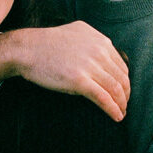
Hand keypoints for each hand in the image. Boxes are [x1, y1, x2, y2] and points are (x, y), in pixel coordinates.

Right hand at [0, 22, 129, 120]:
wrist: (26, 49)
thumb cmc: (46, 45)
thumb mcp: (76, 36)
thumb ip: (93, 45)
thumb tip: (104, 61)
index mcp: (99, 40)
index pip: (121, 64)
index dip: (125, 81)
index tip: (123, 92)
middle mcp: (98, 51)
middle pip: (121, 77)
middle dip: (125, 94)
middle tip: (124, 105)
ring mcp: (89, 65)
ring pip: (115, 88)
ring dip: (121, 103)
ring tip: (121, 113)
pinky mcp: (79, 80)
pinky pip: (103, 97)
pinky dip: (113, 109)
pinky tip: (117, 117)